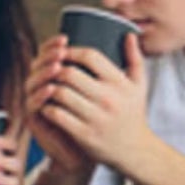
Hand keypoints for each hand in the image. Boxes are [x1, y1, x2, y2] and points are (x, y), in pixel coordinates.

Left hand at [0, 130, 26, 184]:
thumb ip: (4, 125)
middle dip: (2, 161)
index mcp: (12, 152)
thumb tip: (8, 101)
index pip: (13, 145)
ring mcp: (13, 184)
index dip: (5, 143)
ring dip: (1, 179)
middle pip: (14, 164)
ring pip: (12, 182)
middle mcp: (15, 168)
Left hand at [37, 36, 150, 175]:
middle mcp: (108, 99)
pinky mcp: (84, 134)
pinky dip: (47, 106)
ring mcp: (95, 117)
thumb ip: (135, 59)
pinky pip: (57, 114)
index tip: (63, 52)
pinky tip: (46, 103)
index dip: (71, 50)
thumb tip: (129, 34)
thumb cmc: (133, 114)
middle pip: (70, 73)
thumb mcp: (139, 86)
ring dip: (48, 86)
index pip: (90, 56)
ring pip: (60, 93)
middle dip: (55, 67)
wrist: (136, 151)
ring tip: (45, 83)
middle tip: (49, 68)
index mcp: (119, 83)